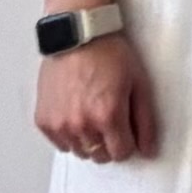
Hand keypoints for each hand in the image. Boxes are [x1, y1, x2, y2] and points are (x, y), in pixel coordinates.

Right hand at [34, 34, 157, 164]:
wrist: (78, 37)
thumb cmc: (110, 55)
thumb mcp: (139, 85)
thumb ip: (145, 121)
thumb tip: (148, 149)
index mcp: (108, 116)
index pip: (121, 153)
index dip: (129, 143)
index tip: (128, 131)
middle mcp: (81, 125)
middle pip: (100, 155)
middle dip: (110, 143)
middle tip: (111, 121)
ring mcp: (59, 124)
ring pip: (79, 151)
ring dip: (89, 141)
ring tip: (92, 115)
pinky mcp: (43, 120)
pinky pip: (60, 143)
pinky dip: (69, 136)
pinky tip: (76, 115)